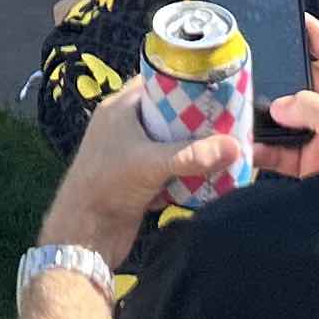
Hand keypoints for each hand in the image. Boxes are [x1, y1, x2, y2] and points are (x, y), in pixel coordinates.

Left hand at [43, 85, 238, 263]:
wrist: (83, 237)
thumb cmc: (106, 187)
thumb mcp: (150, 164)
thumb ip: (192, 156)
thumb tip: (235, 147)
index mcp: (121, 109)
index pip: (159, 82)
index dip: (188, 81)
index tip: (220, 87)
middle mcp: (126, 127)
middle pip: (171, 114)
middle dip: (200, 120)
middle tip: (233, 121)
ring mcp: (131, 155)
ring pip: (173, 143)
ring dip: (197, 148)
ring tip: (230, 147)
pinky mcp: (138, 180)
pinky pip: (171, 168)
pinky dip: (189, 171)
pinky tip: (215, 175)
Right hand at [250, 16, 318, 181]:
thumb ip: (311, 107)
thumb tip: (281, 107)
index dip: (314, 32)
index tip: (294, 16)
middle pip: (303, 82)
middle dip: (280, 76)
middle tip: (254, 65)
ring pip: (289, 117)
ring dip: (267, 115)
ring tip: (244, 105)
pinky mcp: (312, 162)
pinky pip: (282, 150)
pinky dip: (264, 148)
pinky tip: (250, 145)